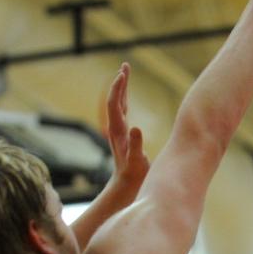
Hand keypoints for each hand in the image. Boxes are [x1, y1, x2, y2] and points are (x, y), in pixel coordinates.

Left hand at [105, 63, 149, 189]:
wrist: (125, 188)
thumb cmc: (133, 176)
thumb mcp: (136, 162)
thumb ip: (136, 146)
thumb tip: (137, 128)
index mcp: (118, 132)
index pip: (115, 104)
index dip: (118, 88)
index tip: (123, 73)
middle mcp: (116, 129)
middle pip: (115, 100)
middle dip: (120, 83)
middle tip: (125, 66)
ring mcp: (118, 132)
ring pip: (118, 105)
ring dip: (121, 89)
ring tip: (125, 75)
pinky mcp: (122, 135)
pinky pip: (122, 112)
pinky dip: (125, 100)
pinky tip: (127, 98)